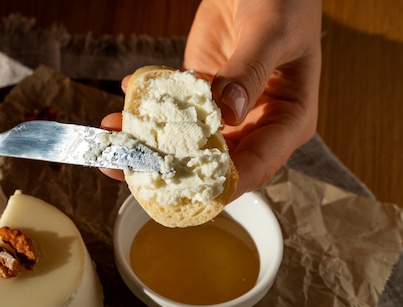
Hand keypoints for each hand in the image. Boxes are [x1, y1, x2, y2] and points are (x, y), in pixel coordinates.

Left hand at [102, 0, 320, 199]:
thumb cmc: (284, 2)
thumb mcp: (272, 33)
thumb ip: (249, 71)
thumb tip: (228, 112)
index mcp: (287, 121)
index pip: (256, 166)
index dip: (221, 184)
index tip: (183, 191)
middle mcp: (256, 125)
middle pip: (214, 163)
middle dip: (171, 169)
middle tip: (131, 167)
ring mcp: (225, 113)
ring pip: (186, 142)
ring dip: (150, 144)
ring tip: (115, 140)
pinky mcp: (201, 94)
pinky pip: (172, 112)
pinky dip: (147, 113)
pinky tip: (121, 109)